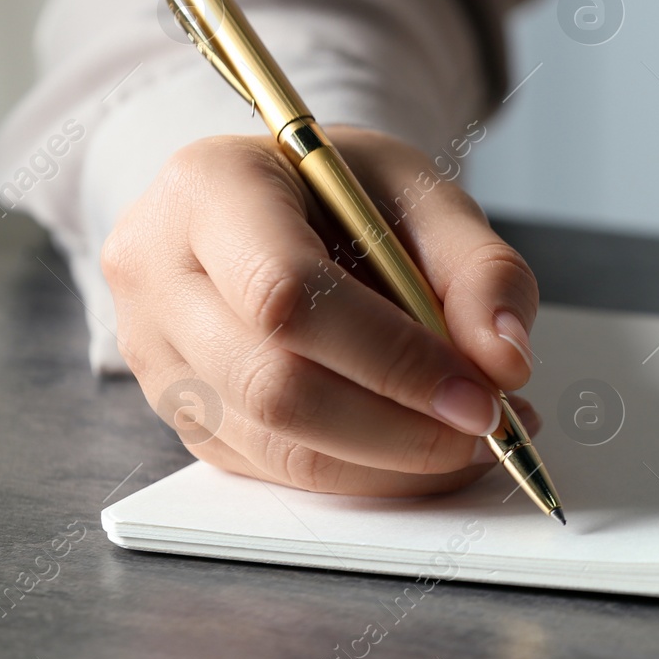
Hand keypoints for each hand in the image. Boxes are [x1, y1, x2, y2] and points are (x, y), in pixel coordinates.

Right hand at [102, 127, 540, 495]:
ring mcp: (155, 352)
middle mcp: (157, 271)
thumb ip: (480, 268)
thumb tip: (504, 360)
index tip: (481, 394)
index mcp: (209, 187)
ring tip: (473, 439)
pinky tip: (425, 447)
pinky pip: (275, 470)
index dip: (392, 358)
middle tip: (490, 428)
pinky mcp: (181, 414)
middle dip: (400, 426)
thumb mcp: (425, 193)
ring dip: (392, 462)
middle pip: (275, 384)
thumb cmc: (347, 191)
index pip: (287, 295)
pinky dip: (366, 472)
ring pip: (275, 445)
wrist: (284, 202)